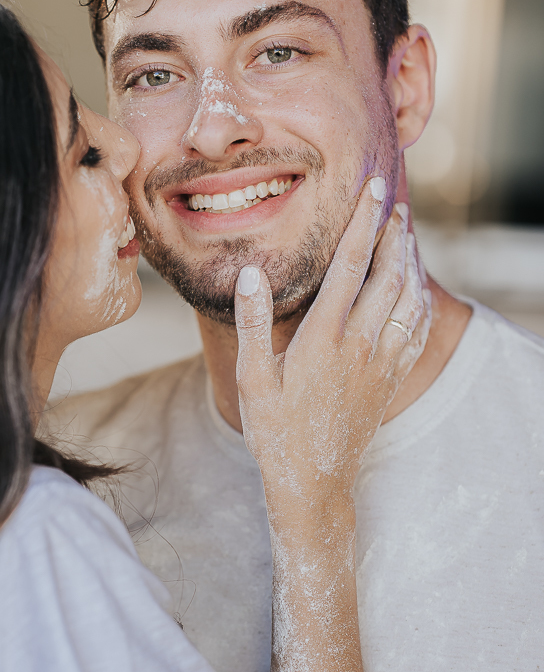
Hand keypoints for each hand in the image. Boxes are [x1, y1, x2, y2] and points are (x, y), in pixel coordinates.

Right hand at [234, 177, 430, 507]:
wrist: (313, 482)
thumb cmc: (274, 431)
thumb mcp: (250, 379)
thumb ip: (251, 323)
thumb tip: (250, 274)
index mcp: (324, 337)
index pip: (349, 265)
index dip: (362, 223)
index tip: (373, 189)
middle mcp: (360, 344)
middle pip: (388, 274)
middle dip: (394, 234)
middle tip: (395, 204)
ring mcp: (381, 363)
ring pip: (408, 299)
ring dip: (410, 262)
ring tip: (407, 236)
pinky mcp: (391, 380)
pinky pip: (417, 331)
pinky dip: (421, 301)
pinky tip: (417, 290)